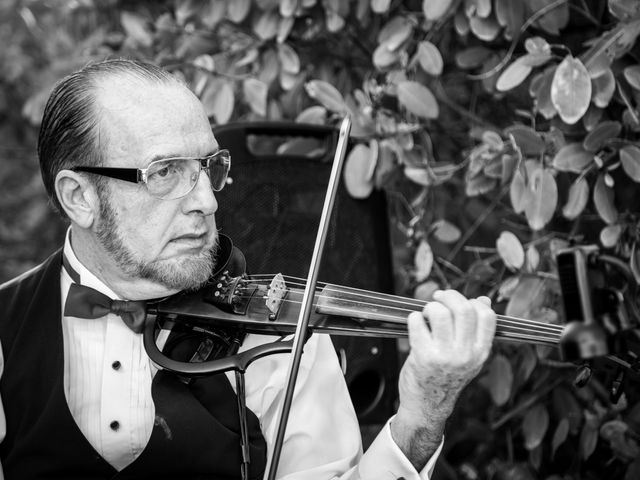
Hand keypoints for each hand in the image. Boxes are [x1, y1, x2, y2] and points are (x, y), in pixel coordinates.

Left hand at [391, 289, 495, 469]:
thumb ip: (476, 331)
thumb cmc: (446, 377)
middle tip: (438, 298)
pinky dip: (414, 317)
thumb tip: (484, 300)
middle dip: (448, 296)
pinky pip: (417, 322)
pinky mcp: (423, 356)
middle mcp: (466, 354)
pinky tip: (415, 324)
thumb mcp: (469, 357)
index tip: (459, 302)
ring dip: (430, 307)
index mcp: (481, 353)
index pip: (487, 316)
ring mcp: (445, 356)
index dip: (473, 301)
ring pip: (440, 313)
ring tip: (426, 314)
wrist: (427, 406)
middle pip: (463, 309)